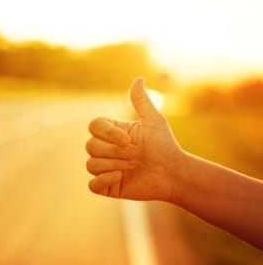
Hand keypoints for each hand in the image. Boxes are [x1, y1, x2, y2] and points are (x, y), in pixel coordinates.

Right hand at [86, 77, 182, 200]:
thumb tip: (138, 78)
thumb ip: (141, 101)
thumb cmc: (164, 146)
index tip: (128, 139)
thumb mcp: (153, 121)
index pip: (94, 126)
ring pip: (91, 164)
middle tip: (137, 155)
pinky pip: (92, 184)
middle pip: (90, 146)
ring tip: (133, 166)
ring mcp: (104, 167)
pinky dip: (103, 180)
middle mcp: (105, 148)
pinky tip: (120, 178)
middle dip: (115, 152)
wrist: (173, 173)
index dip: (107, 133)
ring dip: (114, 165)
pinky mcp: (106, 186)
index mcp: (112, 132)